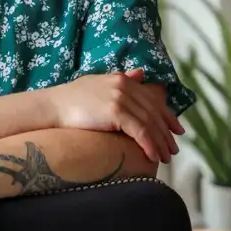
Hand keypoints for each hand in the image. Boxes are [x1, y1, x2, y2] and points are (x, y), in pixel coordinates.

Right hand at [49, 69, 184, 162]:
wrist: (53, 106)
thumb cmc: (72, 98)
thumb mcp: (99, 84)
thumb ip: (121, 79)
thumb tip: (140, 73)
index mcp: (122, 79)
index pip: (152, 99)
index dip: (167, 115)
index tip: (178, 130)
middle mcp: (124, 85)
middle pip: (153, 112)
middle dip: (166, 133)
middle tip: (173, 150)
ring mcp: (120, 98)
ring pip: (149, 123)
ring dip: (160, 142)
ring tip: (165, 157)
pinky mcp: (115, 112)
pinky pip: (139, 131)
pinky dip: (148, 144)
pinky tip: (152, 156)